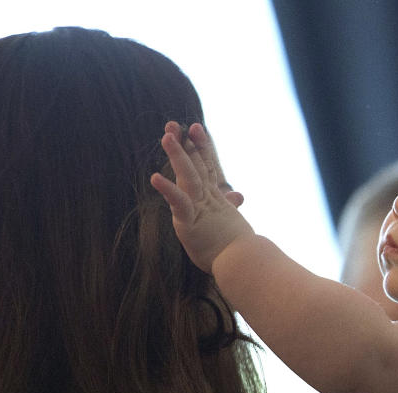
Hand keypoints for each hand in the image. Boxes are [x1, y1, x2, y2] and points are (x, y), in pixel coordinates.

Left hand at [150, 122, 252, 271]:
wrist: (243, 263)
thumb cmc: (237, 249)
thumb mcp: (230, 224)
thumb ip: (229, 207)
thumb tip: (237, 196)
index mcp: (214, 200)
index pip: (206, 168)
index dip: (200, 147)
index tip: (194, 128)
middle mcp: (207, 199)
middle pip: (196, 166)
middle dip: (186, 144)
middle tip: (174, 124)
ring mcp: (199, 208)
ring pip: (188, 177)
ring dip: (177, 156)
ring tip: (167, 136)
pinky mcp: (191, 222)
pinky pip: (178, 202)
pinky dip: (167, 189)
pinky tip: (154, 177)